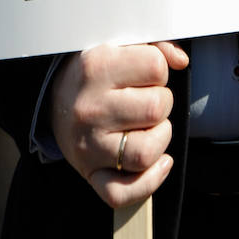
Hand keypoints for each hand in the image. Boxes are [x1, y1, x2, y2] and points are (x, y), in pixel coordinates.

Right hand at [52, 40, 188, 208]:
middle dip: (163, 103)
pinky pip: (123, 192)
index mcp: (97, 67)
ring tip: (150, 127)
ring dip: (160, 138)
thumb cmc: (97, 73)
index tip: (148, 74)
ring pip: (146, 153)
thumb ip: (156, 46)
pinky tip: (158, 162)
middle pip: (156, 109)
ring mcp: (88, 144)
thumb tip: (181, 61)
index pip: (156, 67)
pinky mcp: (90, 173)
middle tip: (148, 100)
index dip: (160, 69)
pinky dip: (148, 182)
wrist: (56, 99)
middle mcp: (90, 107)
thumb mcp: (120, 46)